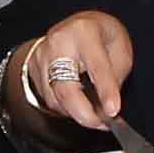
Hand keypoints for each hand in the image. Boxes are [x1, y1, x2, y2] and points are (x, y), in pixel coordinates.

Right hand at [11, 12, 140, 140]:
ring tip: (97, 117)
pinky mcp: (33, 68)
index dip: (105, 92)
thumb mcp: (119, 49)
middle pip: (67, 89)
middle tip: (102, 125)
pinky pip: (50, 99)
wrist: (76, 27)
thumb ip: (115, 77)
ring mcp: (42, 56)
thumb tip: (108, 109)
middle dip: (85, 114)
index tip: (113, 112)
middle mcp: (58, 43)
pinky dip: (67, 109)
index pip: (96, 67)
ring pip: (56, 99)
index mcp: (84, 31)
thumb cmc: (101, 36)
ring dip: (78, 114)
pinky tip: (80, 106)